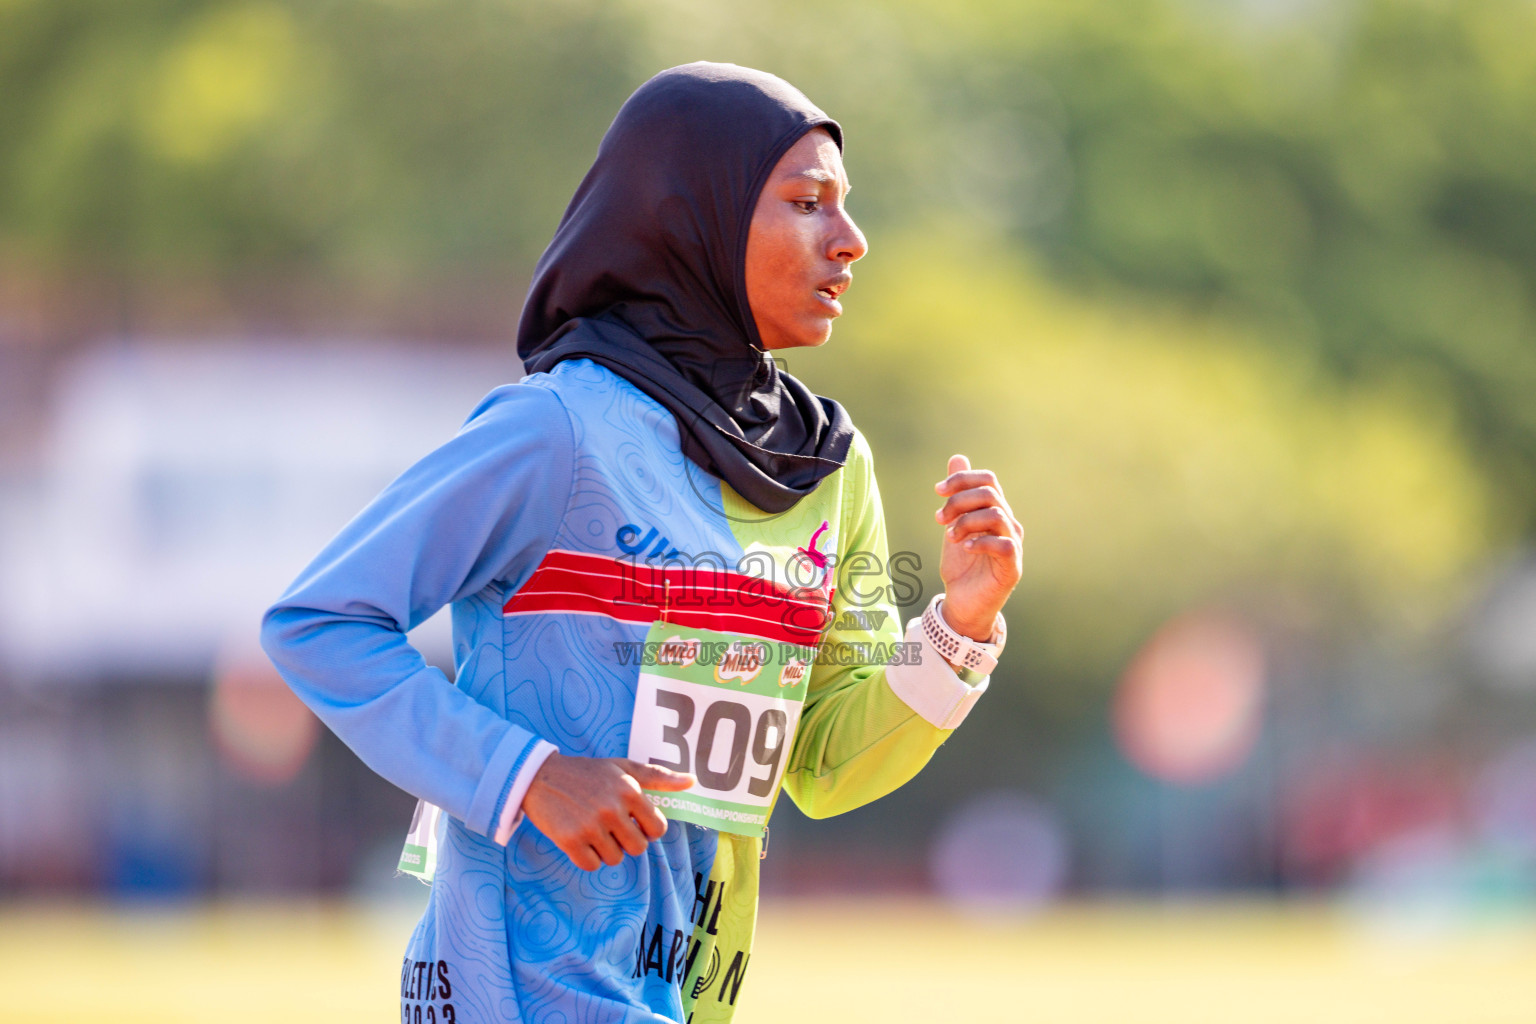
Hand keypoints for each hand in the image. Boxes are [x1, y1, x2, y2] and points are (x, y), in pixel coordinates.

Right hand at [522, 753, 694, 870]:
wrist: (540, 776)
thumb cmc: (587, 773)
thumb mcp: (623, 767)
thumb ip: (658, 776)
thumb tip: (692, 781)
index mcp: (629, 790)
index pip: (658, 829)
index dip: (647, 829)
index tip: (633, 821)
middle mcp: (612, 809)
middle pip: (638, 848)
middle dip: (627, 841)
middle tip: (610, 825)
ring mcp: (590, 826)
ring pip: (615, 859)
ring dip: (606, 849)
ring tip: (592, 828)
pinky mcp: (569, 840)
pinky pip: (592, 865)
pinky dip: (587, 857)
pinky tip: (579, 838)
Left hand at [933, 454, 1022, 640]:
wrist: (963, 602)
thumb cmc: (962, 564)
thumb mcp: (954, 523)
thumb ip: (958, 493)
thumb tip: (958, 457)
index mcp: (995, 510)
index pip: (988, 479)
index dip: (962, 479)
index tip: (937, 491)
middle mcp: (1009, 523)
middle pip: (990, 493)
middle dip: (959, 501)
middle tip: (938, 519)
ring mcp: (1014, 544)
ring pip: (997, 515)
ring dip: (966, 522)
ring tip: (950, 536)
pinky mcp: (1013, 567)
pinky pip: (1004, 545)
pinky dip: (981, 542)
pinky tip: (964, 548)